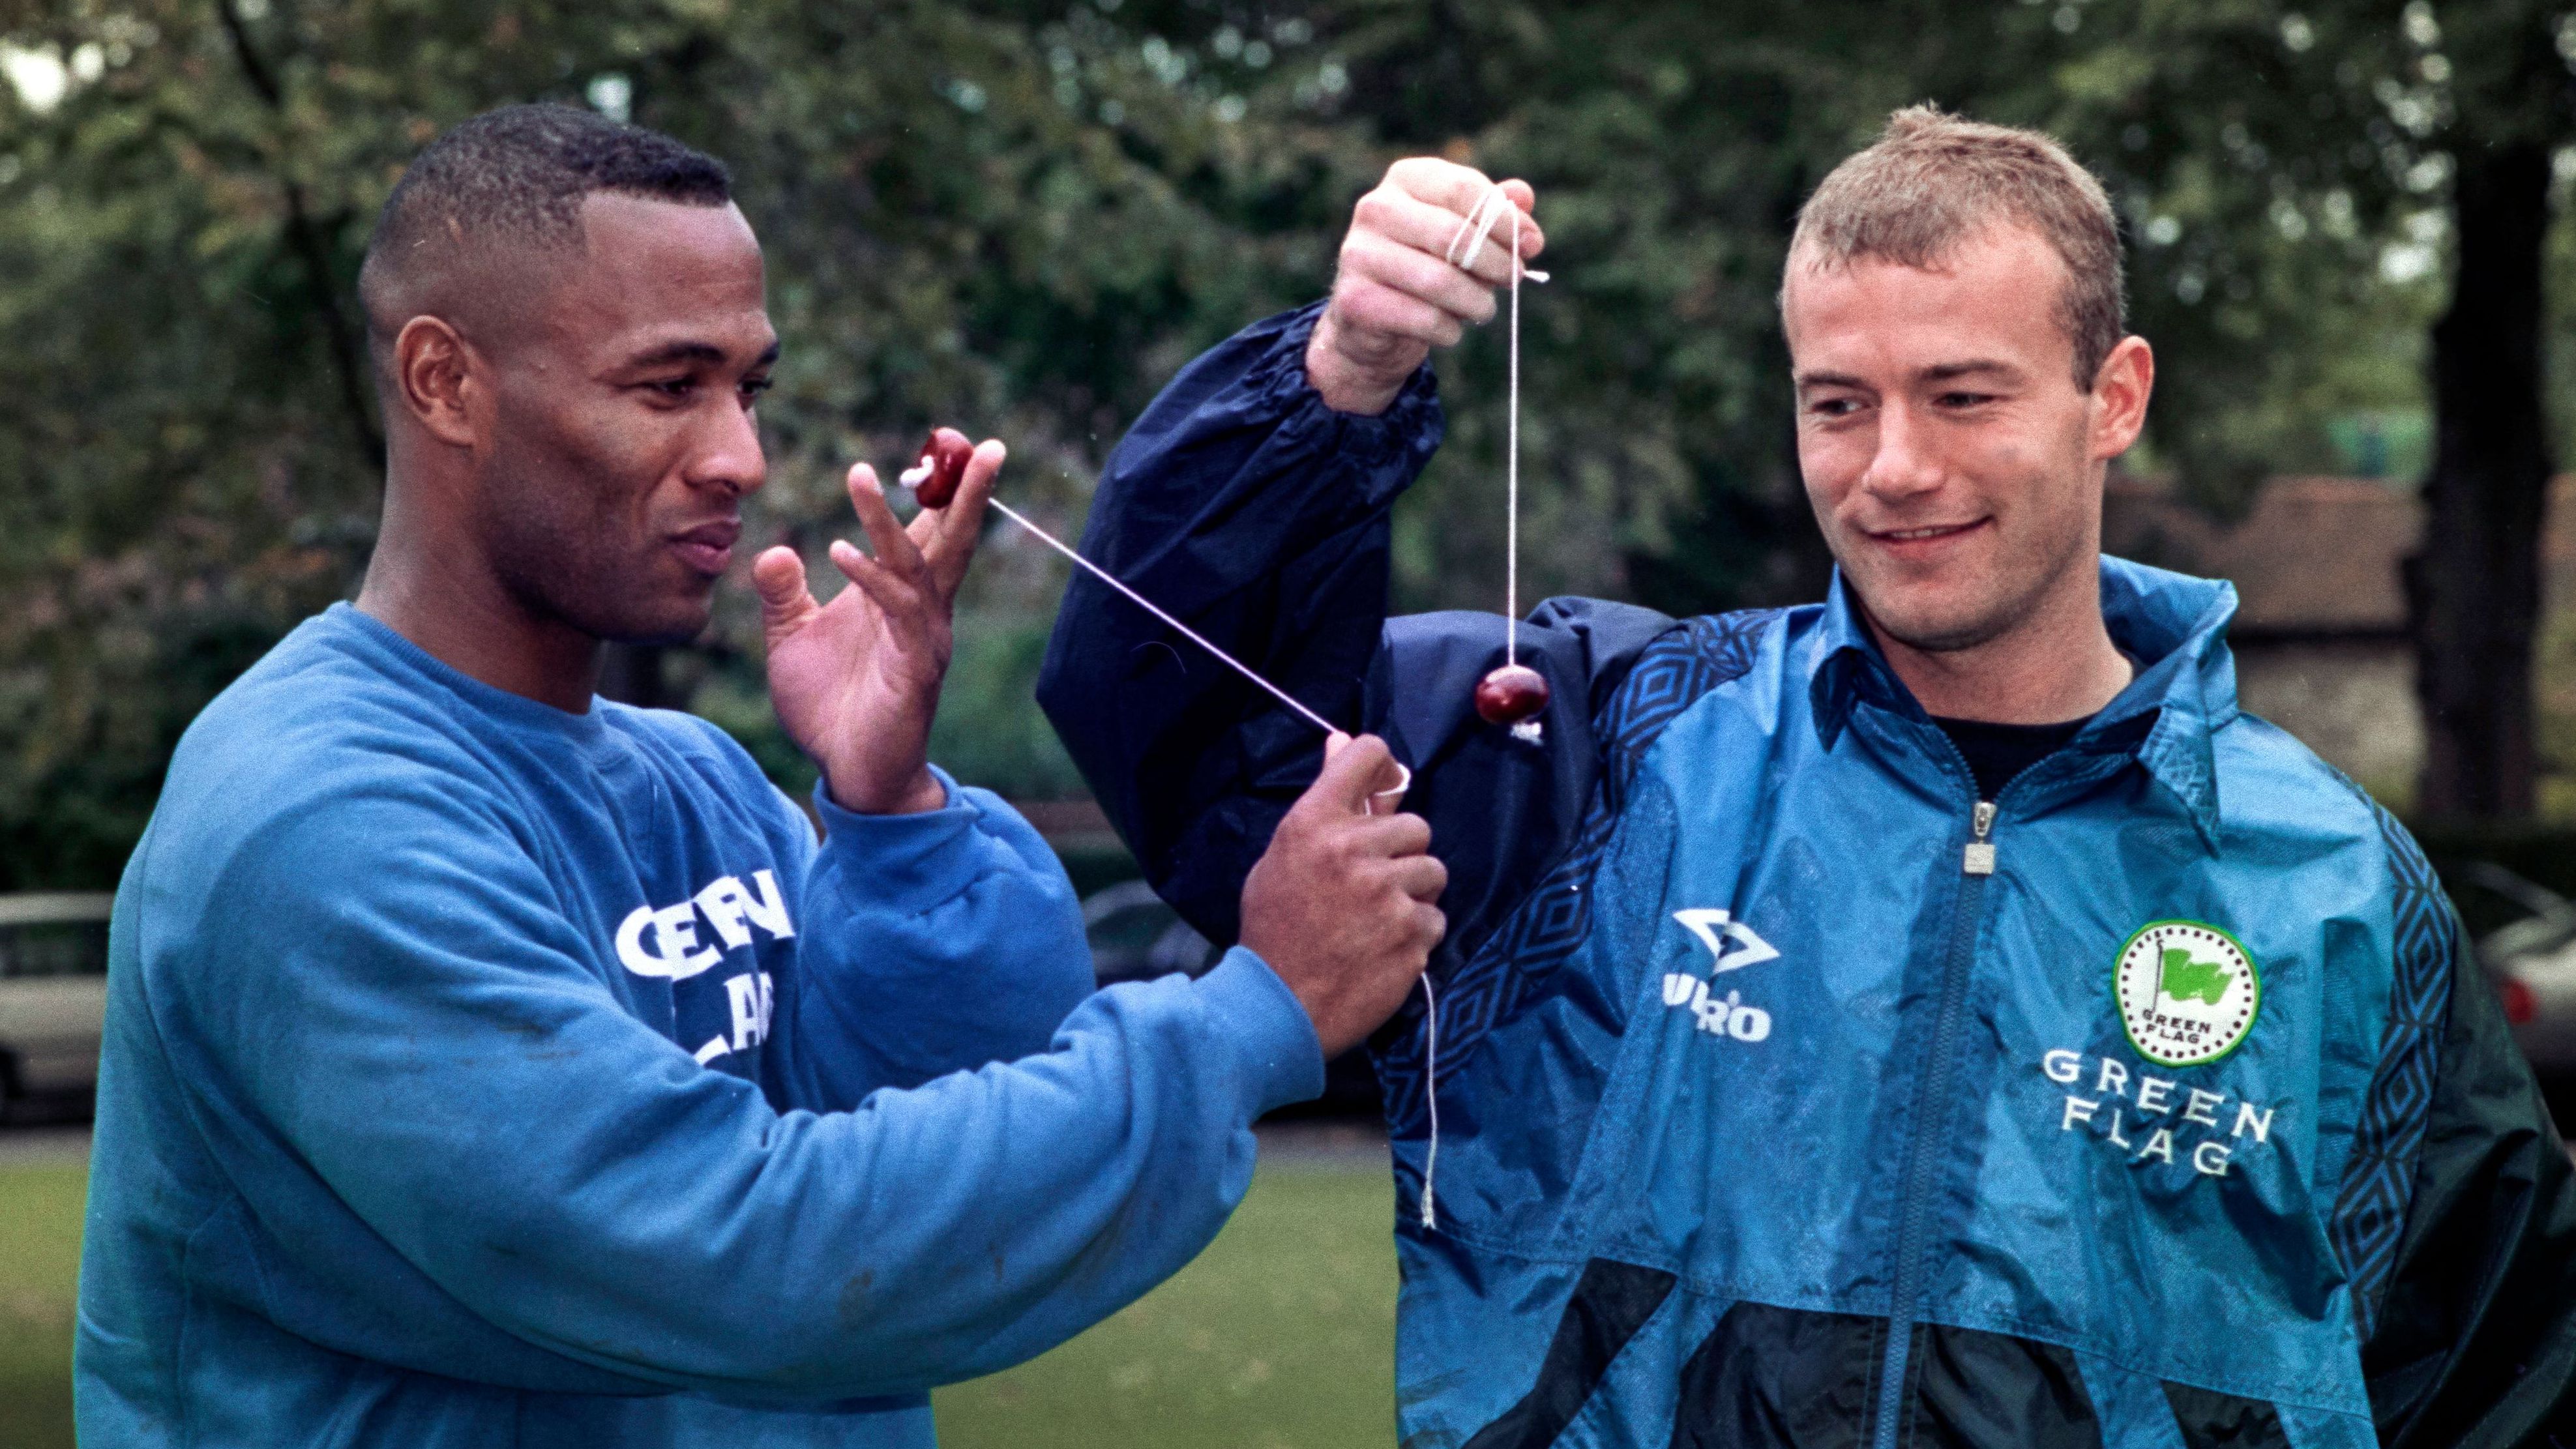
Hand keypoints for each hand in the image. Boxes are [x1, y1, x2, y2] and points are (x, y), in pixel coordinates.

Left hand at [751, 438, 1001, 813]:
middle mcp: (923, 613)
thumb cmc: (830, 708)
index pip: (928, 535)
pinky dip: (871, 580)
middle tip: (984, 444)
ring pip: (919, 567)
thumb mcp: (792, 641)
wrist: (851, 775)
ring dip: (889, 520)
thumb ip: (784, 595)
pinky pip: (896, 614)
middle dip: (968, 492)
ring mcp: (923, 640)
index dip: (940, 492)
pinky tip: (839, 552)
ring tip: (859, 474)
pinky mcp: (915, 671)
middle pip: (952, 541)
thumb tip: (775, 550)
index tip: (948, 446)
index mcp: (900, 599)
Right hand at [1240, 734, 1447, 1057]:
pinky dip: (1417, 934)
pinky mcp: (1412, 933)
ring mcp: (1387, 892)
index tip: (1383, 793)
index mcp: (1313, 822)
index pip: (1368, 754)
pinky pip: (1436, 918)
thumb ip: (1322, 803)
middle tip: (1373, 884)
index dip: (1384, 769)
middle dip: (1401, 853)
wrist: (1277, 1005)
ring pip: (1433, 871)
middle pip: (1416, 824)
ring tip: (1379, 920)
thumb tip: (1341, 740)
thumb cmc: (1274, 927)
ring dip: (1414, 894)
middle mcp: (1353, 849)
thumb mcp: (1282, 856)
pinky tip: (1384, 949)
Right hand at [1306, 158, 1544, 415]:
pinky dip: (1449, 329)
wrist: (1372, 318)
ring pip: (1439, 281)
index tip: (1533, 244)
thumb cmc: (1428, 263)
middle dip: (1496, 262)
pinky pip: (1423, 318)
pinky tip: (1450, 328)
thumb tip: (1524, 198)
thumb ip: (1495, 212)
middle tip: (1514, 279)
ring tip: (1483, 308)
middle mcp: (1375, 208)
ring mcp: (1359, 253)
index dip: (1506, 220)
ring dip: (1476, 301)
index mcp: (1405, 178)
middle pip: (1453, 234)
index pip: (1464, 189)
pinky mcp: (1356, 299)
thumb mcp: (1464, 231)